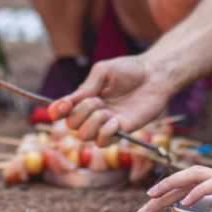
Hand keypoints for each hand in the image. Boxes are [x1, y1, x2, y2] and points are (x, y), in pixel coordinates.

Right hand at [47, 56, 177, 144]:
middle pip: (71, 124)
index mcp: (84, 97)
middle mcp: (92, 112)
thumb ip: (87, 86)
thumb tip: (70, 102)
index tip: (62, 106)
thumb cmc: (130, 69)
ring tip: (106, 111)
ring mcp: (105, 123)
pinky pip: (103, 141)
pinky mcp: (121, 131)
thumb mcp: (104, 71)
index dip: (56, 111)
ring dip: (92, 123)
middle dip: (81, 112)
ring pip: (84, 136)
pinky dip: (105, 133)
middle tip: (98, 100)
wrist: (155, 76)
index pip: (62, 110)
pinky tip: (115, 121)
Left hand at [135, 136, 211, 211]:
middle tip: (140, 211)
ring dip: (169, 187)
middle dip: (160, 195)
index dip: (175, 197)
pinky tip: (184, 202)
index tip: (159, 209)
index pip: (194, 186)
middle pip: (184, 181)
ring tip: (150, 198)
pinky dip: (197, 192)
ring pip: (192, 175)